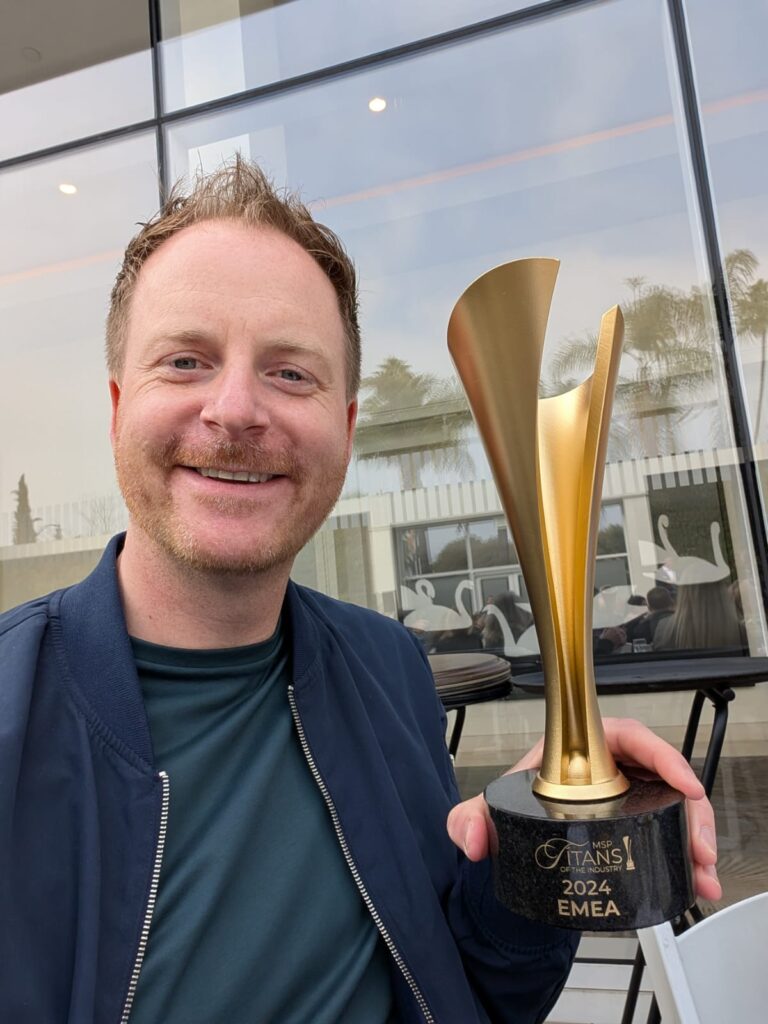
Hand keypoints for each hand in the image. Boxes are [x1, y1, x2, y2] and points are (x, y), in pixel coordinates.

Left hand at [446, 717, 720, 901]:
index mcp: (579, 752)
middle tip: (698, 845)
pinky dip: (688, 857)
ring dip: (695, 837)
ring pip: (674, 806)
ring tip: (701, 871)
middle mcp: (610, 770)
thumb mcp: (488, 812)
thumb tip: (473, 838)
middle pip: (663, 775)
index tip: (683, 782)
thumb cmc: (511, 810)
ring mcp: (627, 799)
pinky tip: (696, 882)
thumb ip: (468, 820)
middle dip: (690, 808)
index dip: (660, 753)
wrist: (516, 848)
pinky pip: (670, 833)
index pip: (625, 736)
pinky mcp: (636, 827)